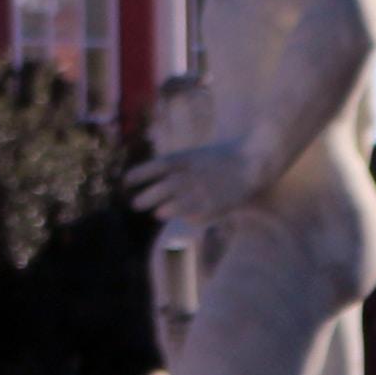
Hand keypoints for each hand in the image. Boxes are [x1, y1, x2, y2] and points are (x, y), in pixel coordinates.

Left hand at [127, 138, 254, 228]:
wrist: (249, 161)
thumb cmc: (215, 160)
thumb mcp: (191, 156)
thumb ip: (172, 169)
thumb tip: (144, 182)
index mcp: (185, 159)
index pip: (157, 166)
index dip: (141, 174)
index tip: (126, 181)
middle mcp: (193, 174)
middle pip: (166, 187)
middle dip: (148, 196)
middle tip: (135, 204)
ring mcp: (205, 190)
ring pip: (180, 203)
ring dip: (167, 209)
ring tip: (157, 214)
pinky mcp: (217, 204)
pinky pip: (199, 214)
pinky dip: (191, 217)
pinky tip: (188, 218)